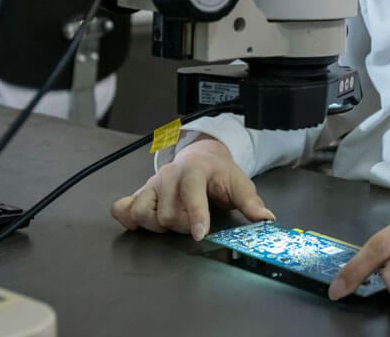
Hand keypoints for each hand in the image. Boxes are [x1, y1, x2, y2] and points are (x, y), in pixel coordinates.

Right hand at [110, 135, 274, 240]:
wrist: (201, 156)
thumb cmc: (220, 173)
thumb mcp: (239, 183)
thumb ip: (251, 202)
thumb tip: (265, 219)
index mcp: (194, 170)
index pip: (191, 192)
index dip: (194, 215)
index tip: (199, 234)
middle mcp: (169, 174)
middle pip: (166, 213)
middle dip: (181, 225)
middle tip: (193, 222)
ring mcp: (152, 183)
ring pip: (143, 213)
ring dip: (158, 225)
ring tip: (174, 220)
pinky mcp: (140, 191)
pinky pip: (124, 209)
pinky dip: (131, 219)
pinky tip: (145, 221)